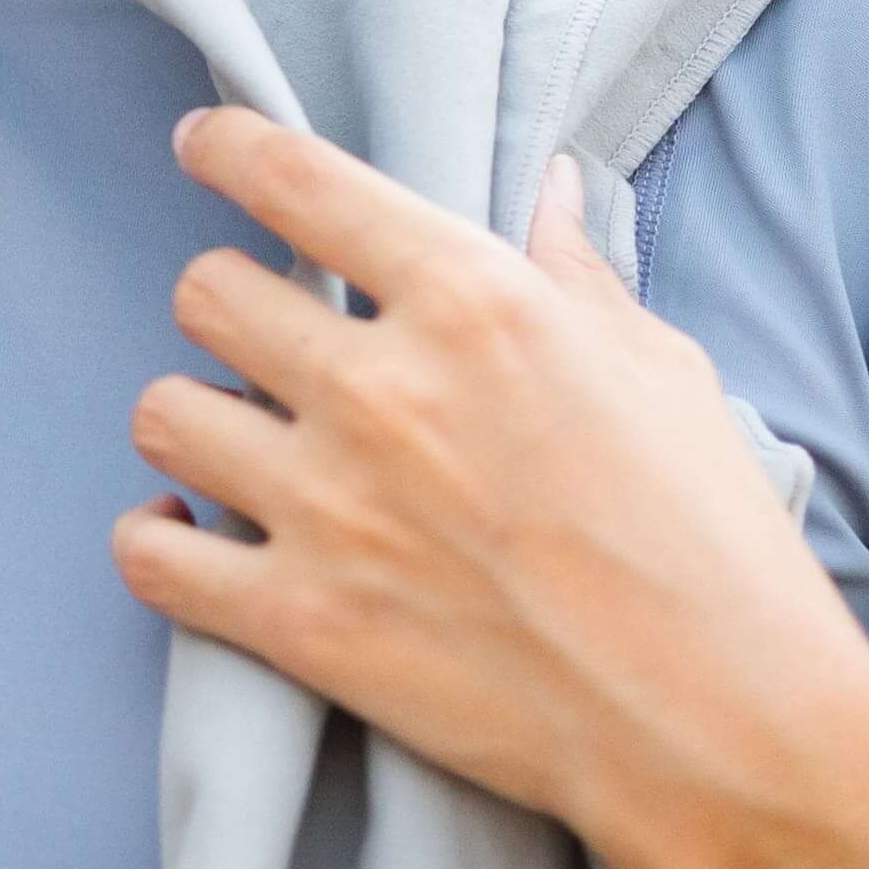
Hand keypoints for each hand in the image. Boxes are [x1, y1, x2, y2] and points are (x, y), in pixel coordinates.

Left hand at [116, 111, 868, 868]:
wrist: (717, 723)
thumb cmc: (708, 539)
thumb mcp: (659, 372)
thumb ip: (577, 274)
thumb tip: (550, 187)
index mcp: (475, 302)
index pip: (297, 181)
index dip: (229, 148)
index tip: (205, 145)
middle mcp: (383, 389)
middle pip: (206, 294)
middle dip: (229, 307)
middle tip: (269, 342)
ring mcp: (329, 508)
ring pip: (162, 414)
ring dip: (193, 419)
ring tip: (237, 438)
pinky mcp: (302, 623)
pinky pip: (150, 558)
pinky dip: (156, 542)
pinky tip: (188, 532)